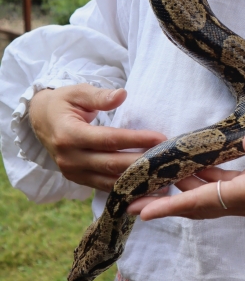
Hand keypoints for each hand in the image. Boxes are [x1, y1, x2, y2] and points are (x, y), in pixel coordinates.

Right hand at [28, 84, 166, 191]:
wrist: (40, 120)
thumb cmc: (63, 103)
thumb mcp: (78, 92)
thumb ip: (100, 96)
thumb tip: (122, 94)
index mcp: (69, 135)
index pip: (109, 140)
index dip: (136, 139)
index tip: (160, 138)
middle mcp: (70, 158)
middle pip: (112, 164)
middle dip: (142, 163)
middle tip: (168, 160)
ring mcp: (73, 173)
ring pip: (109, 181)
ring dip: (137, 181)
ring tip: (163, 178)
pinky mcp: (78, 180)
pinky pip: (104, 187)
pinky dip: (126, 187)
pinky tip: (146, 187)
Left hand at [127, 130, 244, 245]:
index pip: (204, 201)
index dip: (171, 205)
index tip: (141, 210)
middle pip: (198, 204)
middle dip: (164, 201)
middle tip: (129, 195)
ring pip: (208, 198)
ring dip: (179, 192)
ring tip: (151, 182)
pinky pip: (222, 190)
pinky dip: (202, 183)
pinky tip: (193, 169)